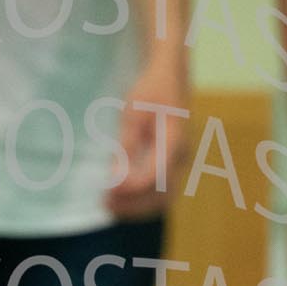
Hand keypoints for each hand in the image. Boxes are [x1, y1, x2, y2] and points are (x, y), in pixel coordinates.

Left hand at [107, 59, 190, 219]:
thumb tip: (115, 176)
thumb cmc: (150, 91)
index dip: (132, 186)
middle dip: (133, 203)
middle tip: (104, 203)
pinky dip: (140, 201)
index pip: (156, 175)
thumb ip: (126, 145)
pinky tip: (119, 198)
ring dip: (135, 207)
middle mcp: (181, 158)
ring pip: (161, 200)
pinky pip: (159, 194)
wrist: (169, 78)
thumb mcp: (133, 113)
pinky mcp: (172, 168)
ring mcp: (179, 165)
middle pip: (160, 195)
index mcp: (175, 141)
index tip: (108, 187)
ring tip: (108, 204)